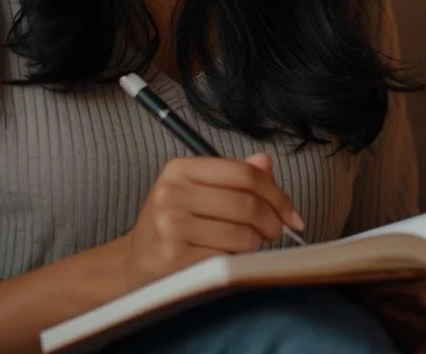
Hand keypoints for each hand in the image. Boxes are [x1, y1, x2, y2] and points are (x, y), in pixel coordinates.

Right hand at [115, 152, 303, 290]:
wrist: (134, 263)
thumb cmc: (173, 225)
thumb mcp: (197, 191)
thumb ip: (234, 177)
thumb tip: (266, 162)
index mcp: (180, 169)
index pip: (244, 173)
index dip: (277, 194)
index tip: (291, 214)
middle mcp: (172, 193)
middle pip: (247, 204)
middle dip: (272, 222)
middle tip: (274, 232)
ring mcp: (171, 225)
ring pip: (242, 234)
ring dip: (255, 244)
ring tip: (247, 245)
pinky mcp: (175, 257)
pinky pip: (227, 258)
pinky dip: (238, 261)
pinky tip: (230, 259)